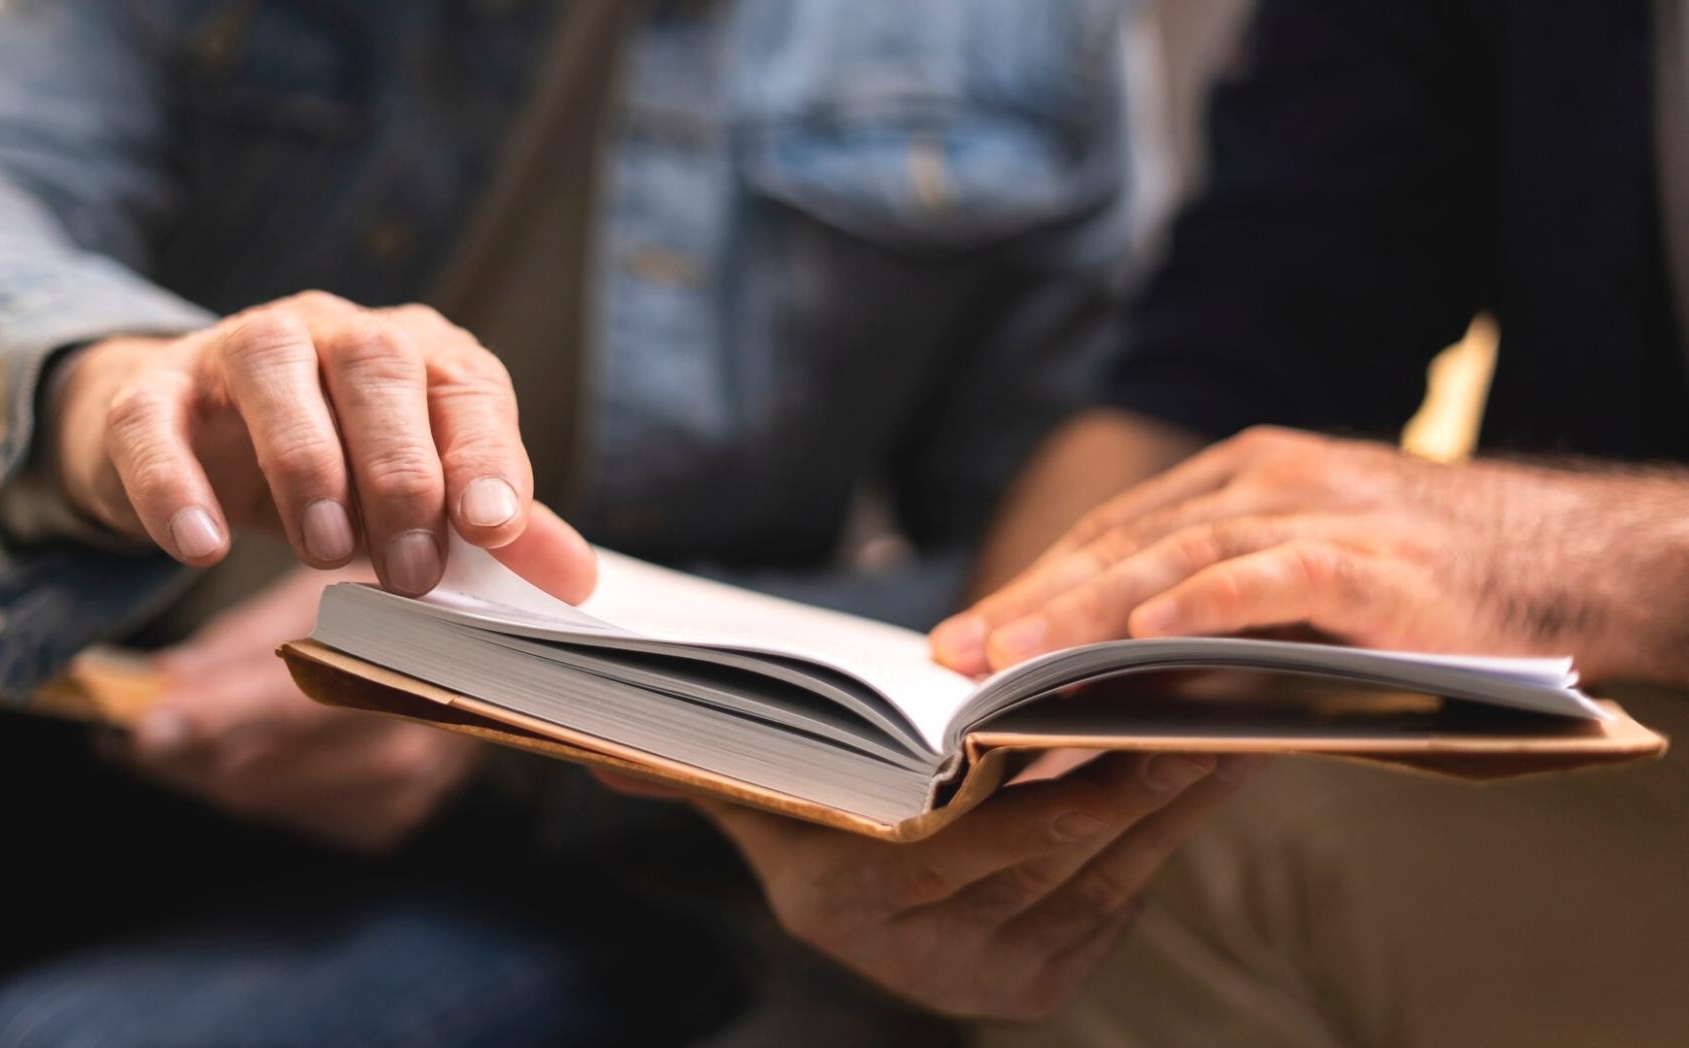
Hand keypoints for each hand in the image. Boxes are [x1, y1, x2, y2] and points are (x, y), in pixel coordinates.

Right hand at [55, 290, 540, 594]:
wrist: (198, 439)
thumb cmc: (341, 467)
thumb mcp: (423, 498)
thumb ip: (495, 530)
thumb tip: (576, 582)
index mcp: (419, 353)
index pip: (466, 386)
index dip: (484, 454)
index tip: (494, 528)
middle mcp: (335, 329)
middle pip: (377, 365)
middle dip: (401, 472)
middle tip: (412, 573)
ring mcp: (239, 348)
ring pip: (274, 370)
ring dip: (306, 463)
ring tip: (323, 552)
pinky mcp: (153, 390)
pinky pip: (154, 420)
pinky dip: (175, 484)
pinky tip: (201, 549)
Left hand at [105, 565, 471, 851]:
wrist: (505, 662)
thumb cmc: (407, 606)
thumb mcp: (333, 593)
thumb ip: (249, 641)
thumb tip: (164, 680)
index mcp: (405, 665)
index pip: (291, 699)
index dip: (211, 716)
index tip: (141, 726)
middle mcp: (407, 741)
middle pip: (259, 767)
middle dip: (185, 747)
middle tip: (132, 723)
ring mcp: (399, 792)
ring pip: (262, 797)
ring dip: (208, 768)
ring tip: (170, 735)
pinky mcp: (389, 822)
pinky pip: (291, 813)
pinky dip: (255, 783)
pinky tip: (241, 753)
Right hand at [696, 753, 1259, 1020]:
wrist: (853, 896)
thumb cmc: (806, 814)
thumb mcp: (748, 793)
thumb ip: (686, 771)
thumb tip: (595, 755)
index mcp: (843, 903)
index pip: (966, 844)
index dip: (1044, 782)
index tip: (1105, 712)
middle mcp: (918, 957)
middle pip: (1050, 853)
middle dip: (1132, 775)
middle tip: (1196, 697)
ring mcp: (990, 977)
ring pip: (1103, 874)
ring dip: (1172, 798)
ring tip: (1225, 717)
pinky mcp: (1048, 982)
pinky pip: (1126, 894)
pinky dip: (1171, 828)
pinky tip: (1209, 764)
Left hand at [931, 426, 1678, 681]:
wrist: (1559, 560)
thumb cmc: (1415, 587)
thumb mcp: (1298, 584)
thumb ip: (1216, 613)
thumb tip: (1110, 683)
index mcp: (1238, 480)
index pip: (1112, 535)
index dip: (1033, 585)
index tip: (964, 638)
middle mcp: (1265, 481)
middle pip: (1124, 544)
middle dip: (1033, 603)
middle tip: (958, 657)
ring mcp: (1317, 511)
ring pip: (1179, 557)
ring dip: (1090, 610)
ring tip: (1017, 656)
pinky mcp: (1370, 560)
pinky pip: (1273, 575)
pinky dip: (1207, 603)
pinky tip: (1145, 635)